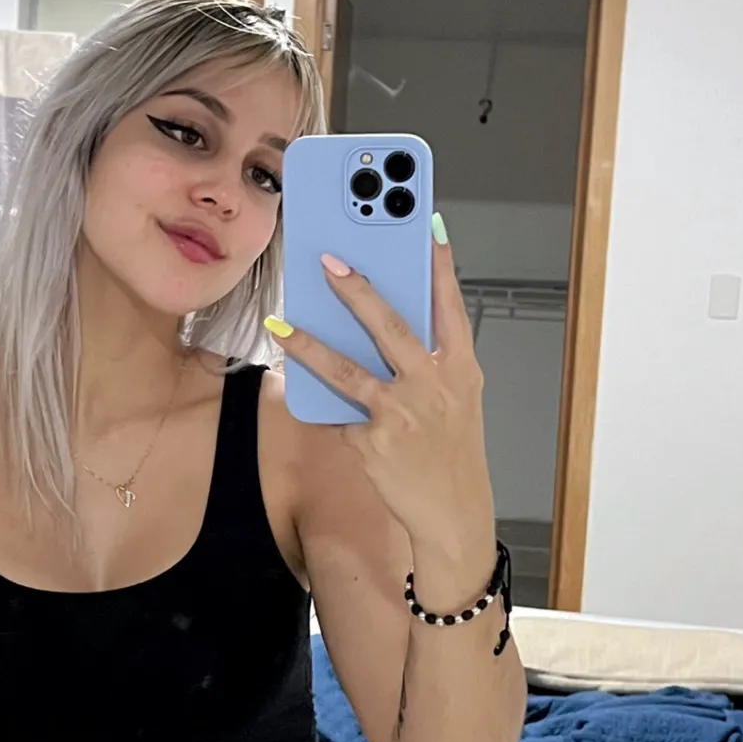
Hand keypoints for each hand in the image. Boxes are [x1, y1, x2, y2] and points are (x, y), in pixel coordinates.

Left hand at [266, 220, 494, 549]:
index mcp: (461, 370)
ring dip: (309, 343)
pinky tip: (296, 385)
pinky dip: (318, 401)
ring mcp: (403, 414)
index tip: (427, 226)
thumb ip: (429, 363)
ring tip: (281, 324)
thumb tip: (384, 328)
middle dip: (357, 290)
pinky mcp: (374, 441)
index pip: (451, 307)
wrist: (455, 515)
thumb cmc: (453, 454)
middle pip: (390, 326)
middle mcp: (434, 386)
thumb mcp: (456, 401)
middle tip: (328, 262)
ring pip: (347, 369)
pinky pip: (337, 412)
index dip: (440, 265)